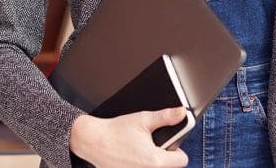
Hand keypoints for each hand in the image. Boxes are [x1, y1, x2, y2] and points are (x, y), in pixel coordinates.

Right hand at [70, 106, 188, 166]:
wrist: (93, 141)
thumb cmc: (116, 131)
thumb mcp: (143, 119)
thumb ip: (166, 117)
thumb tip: (181, 113)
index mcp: (155, 160)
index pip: (182, 161)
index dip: (178, 149)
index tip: (170, 143)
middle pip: (169, 167)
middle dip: (165, 156)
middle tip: (152, 144)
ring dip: (153, 162)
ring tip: (141, 151)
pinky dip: (141, 165)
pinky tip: (133, 157)